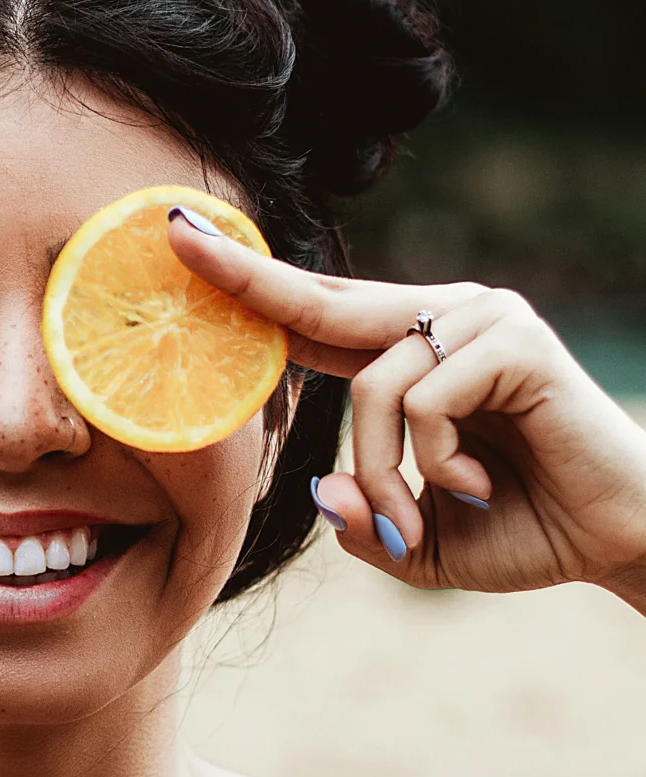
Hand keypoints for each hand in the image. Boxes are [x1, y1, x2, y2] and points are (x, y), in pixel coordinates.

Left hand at [168, 213, 645, 604]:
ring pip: (372, 386)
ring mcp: (481, 320)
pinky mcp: (514, 340)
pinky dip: (433, 462)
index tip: (181, 237)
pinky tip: (474, 485)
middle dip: (244, 274)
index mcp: (410, 353)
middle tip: (176, 234)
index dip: (248, 282)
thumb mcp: (414, 542)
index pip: (315, 314)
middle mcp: (443, 318)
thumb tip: (318, 489)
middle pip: (322, 300)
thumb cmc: (521, 530)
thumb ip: (361, 519)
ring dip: (383, 475)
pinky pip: (423, 399)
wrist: (618, 542)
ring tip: (418, 522)